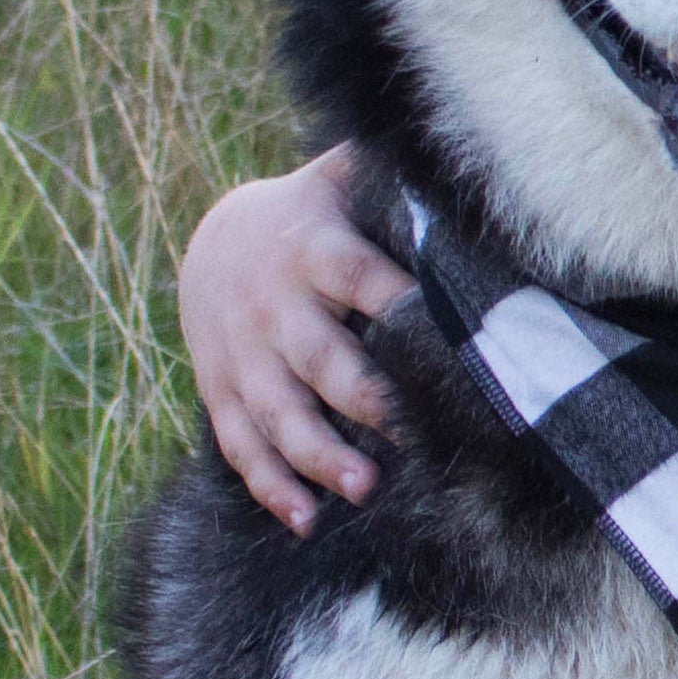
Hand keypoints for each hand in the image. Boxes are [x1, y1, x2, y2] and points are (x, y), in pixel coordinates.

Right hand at [177, 144, 414, 533]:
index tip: (443, 330)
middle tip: (410, 431)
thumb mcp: (342, 183)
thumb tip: (463, 157)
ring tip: (363, 487)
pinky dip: (270, 487)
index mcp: (315, 251)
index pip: (361, 277)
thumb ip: (393, 178)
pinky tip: (305, 520)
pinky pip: (241, 446)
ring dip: (318, 455)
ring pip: (278, 413)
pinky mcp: (222, 391)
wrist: (214, 241)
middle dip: (362, 397)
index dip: (397, 300)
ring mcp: (245, 356)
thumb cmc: (313, 217)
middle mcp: (277, 307)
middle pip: (320, 357)